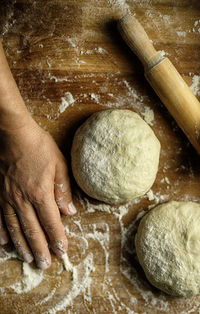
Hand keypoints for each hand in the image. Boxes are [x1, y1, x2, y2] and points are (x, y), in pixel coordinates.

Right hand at [0, 118, 75, 268]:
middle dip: (40, 249)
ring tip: (28, 259)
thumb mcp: (58, 164)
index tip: (61, 252)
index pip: (52, 222)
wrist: (12, 133)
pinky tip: (4, 242)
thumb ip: (63, 189)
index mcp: (41, 193)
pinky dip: (2, 232)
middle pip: (33, 230)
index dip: (57, 239)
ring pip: (15, 228)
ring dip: (22, 245)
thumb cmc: (37, 146)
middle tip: (44, 264)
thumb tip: (70, 211)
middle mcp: (23, 200)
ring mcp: (7, 198)